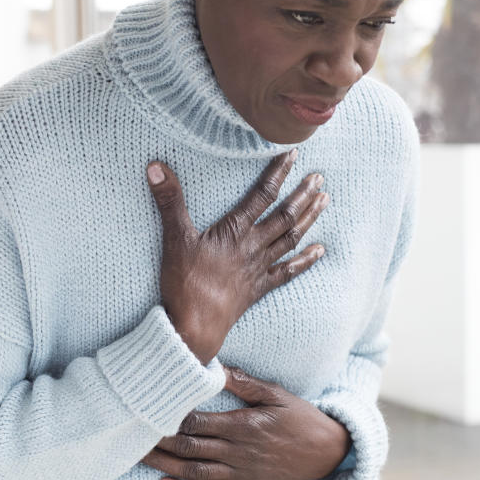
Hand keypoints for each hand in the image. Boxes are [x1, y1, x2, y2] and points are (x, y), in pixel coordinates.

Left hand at [140, 366, 351, 479]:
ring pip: (194, 472)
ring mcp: (240, 474)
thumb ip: (244, 382)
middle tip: (130, 431)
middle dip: (158, 440)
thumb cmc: (299, 417)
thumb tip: (214, 367)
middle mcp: (238, 452)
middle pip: (189, 446)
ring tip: (137, 456)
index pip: (197, 421)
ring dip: (164, 464)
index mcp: (244, 425)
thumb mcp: (276, 393)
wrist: (327, 452)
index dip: (171, 415)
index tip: (149, 406)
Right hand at [145, 149, 328, 363]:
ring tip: (324, 201)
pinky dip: (305, 260)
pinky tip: (319, 250)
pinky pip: (288, 272)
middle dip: (302, 195)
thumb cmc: (184, 282)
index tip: (293, 155)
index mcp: (235, 231)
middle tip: (319, 177)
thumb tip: (155, 166)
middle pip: (284, 216)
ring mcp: (258, 268)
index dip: (278, 173)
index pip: (261, 195)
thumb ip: (169, 201)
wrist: (195, 325)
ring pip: (290, 238)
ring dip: (308, 218)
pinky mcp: (258, 288)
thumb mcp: (173, 238)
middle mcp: (253, 246)